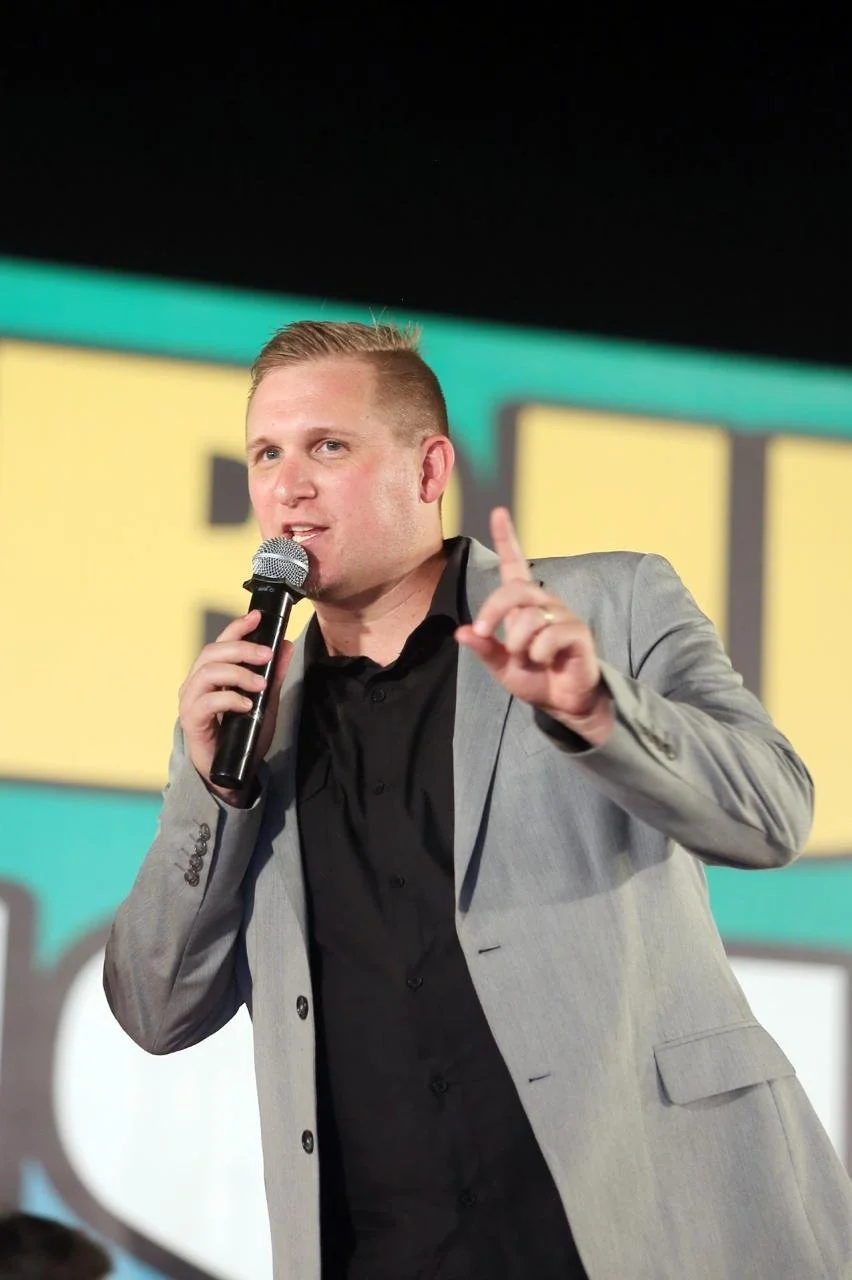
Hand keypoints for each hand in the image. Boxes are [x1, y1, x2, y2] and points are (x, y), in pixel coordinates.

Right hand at [178, 611, 293, 803]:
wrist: (231, 774)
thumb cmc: (242, 736)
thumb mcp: (265, 703)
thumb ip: (273, 676)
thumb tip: (285, 646)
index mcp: (211, 674)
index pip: (221, 642)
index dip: (237, 627)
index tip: (257, 617)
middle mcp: (196, 683)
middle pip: (212, 653)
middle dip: (242, 649)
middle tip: (266, 655)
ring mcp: (190, 701)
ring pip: (207, 673)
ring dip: (238, 674)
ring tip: (260, 684)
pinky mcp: (191, 721)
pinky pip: (206, 702)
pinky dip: (228, 699)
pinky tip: (246, 704)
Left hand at [455, 508, 612, 744]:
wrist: (564, 702)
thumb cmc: (534, 677)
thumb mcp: (500, 666)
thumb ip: (483, 649)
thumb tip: (461, 633)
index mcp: (524, 605)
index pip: (515, 564)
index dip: (507, 538)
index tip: (499, 512)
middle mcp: (544, 603)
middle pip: (515, 590)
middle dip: (492, 611)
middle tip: (483, 634)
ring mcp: (563, 615)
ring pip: (529, 618)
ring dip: (518, 645)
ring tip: (529, 659)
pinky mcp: (578, 633)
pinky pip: (549, 636)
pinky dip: (540, 653)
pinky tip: (548, 661)